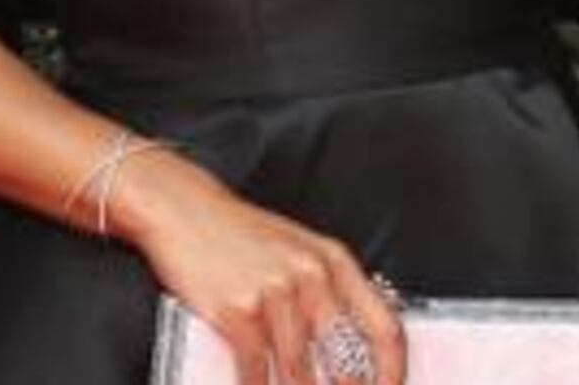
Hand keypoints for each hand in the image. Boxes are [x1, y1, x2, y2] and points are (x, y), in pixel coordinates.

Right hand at [110, 153, 407, 383]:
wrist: (184, 210)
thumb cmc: (240, 234)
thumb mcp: (298, 250)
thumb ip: (327, 291)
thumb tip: (350, 346)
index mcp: (335, 261)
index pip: (384, 325)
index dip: (393, 369)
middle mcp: (312, 276)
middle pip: (346, 359)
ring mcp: (275, 293)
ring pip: (300, 371)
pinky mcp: (239, 311)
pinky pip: (256, 369)